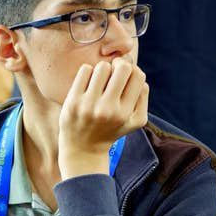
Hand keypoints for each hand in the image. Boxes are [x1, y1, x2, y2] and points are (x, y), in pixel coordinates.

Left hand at [59, 58, 148, 178]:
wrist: (82, 149)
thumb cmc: (111, 130)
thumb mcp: (135, 121)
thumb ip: (142, 97)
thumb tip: (138, 73)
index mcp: (125, 114)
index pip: (138, 76)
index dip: (133, 72)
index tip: (125, 78)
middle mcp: (108, 109)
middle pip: (123, 67)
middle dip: (119, 66)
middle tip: (113, 74)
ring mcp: (88, 105)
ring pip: (102, 67)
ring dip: (103, 70)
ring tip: (100, 81)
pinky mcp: (72, 101)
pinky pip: (85, 70)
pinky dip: (88, 73)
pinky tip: (88, 84)